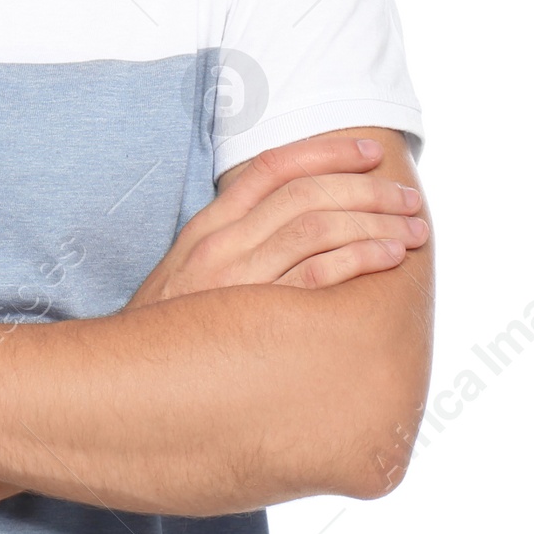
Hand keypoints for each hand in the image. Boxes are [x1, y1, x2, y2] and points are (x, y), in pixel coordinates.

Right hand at [123, 136, 426, 310]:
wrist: (122, 382)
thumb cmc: (167, 333)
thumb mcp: (187, 274)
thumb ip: (231, 244)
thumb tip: (292, 226)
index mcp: (208, 226)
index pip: (271, 167)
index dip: (325, 152)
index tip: (369, 152)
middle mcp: (222, 243)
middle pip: (304, 194)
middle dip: (365, 190)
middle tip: (407, 198)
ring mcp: (235, 279)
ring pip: (316, 228)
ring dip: (373, 223)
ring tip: (412, 230)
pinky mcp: (253, 319)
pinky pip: (315, 278)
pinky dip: (357, 260)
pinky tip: (387, 258)